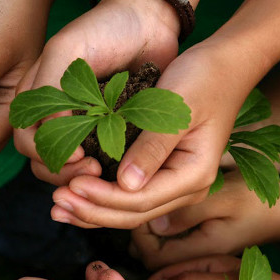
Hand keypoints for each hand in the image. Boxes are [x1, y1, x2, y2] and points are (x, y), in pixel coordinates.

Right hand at [13, 0, 180, 189]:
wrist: (147, 19)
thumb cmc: (103, 28)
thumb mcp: (66, 51)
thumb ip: (50, 90)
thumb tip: (47, 134)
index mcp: (35, 97)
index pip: (26, 140)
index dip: (46, 153)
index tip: (78, 155)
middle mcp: (52, 115)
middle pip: (43, 159)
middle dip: (64, 170)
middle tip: (94, 170)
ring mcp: (79, 125)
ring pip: (67, 165)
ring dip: (81, 175)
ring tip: (104, 172)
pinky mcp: (106, 131)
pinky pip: (97, 159)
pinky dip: (103, 169)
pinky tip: (118, 170)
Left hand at [43, 43, 247, 228]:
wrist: (223, 65)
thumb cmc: (203, 78)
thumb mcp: (177, 109)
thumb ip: (153, 147)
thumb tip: (126, 185)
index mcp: (194, 175)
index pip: (141, 200)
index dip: (103, 197)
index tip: (71, 185)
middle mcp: (185, 188)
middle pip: (132, 214)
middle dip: (91, 210)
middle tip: (55, 204)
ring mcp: (174, 184)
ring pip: (128, 211)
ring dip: (91, 210)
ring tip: (57, 208)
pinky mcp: (161, 174)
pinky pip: (127, 195)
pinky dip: (100, 198)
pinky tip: (74, 196)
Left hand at [130, 173, 279, 268]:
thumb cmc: (263, 201)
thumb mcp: (228, 197)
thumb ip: (190, 212)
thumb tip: (154, 223)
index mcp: (202, 253)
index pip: (152, 257)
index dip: (139, 230)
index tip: (141, 199)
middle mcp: (196, 262)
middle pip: (149, 257)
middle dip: (137, 229)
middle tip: (137, 196)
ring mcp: (198, 258)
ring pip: (157, 251)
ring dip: (146, 227)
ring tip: (148, 197)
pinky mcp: (200, 248)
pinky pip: (169, 243)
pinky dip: (158, 226)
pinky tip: (161, 203)